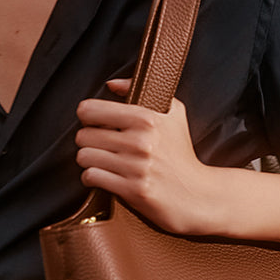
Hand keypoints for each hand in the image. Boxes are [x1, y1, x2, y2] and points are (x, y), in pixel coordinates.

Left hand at [75, 79, 221, 234]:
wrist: (196, 194)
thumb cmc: (181, 153)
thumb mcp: (172, 113)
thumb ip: (140, 92)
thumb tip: (112, 85)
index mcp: (147, 118)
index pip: (90, 110)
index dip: (88, 117)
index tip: (95, 123)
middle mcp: (140, 141)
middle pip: (83, 135)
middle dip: (88, 141)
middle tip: (101, 145)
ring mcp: (136, 167)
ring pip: (84, 156)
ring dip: (89, 160)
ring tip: (103, 161)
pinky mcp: (132, 190)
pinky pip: (91, 176)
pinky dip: (92, 177)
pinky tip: (105, 176)